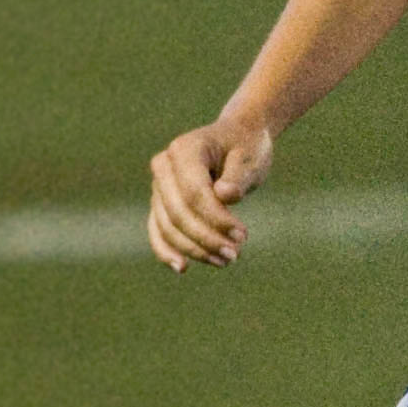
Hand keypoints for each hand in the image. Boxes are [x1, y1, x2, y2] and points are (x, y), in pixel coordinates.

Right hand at [147, 114, 273, 270]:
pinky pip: (157, 230)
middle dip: (206, 238)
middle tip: (236, 254)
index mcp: (184, 149)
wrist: (237, 138)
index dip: (216, 218)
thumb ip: (238, 176)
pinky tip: (182, 268)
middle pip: (178, 212)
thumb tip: (224, 195)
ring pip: (168, 226)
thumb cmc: (246, 147)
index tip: (243, 236)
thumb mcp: (250, 157)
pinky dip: (167, 250)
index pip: (194, 191)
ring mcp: (158, 185)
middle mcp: (164, 166)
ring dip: (195, 249)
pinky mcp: (160, 203)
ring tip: (226, 260)